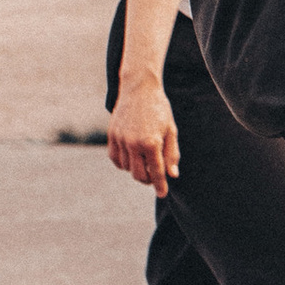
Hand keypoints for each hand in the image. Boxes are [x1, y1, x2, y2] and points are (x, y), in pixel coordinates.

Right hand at [107, 76, 179, 195]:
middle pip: (139, 175)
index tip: (162, 194)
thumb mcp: (171, 130)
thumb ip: (171, 154)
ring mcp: (120, 140)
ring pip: (127, 168)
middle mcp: (133, 143)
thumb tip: (172, 175)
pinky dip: (124, 163)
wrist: (139, 89)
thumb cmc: (159, 109)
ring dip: (137, 169)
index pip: (156, 172)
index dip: (160, 185)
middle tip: (155, 177)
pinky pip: (115, 158)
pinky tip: (132, 159)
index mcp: (151, 142)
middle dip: (148, 180)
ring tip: (146, 161)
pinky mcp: (111, 136)